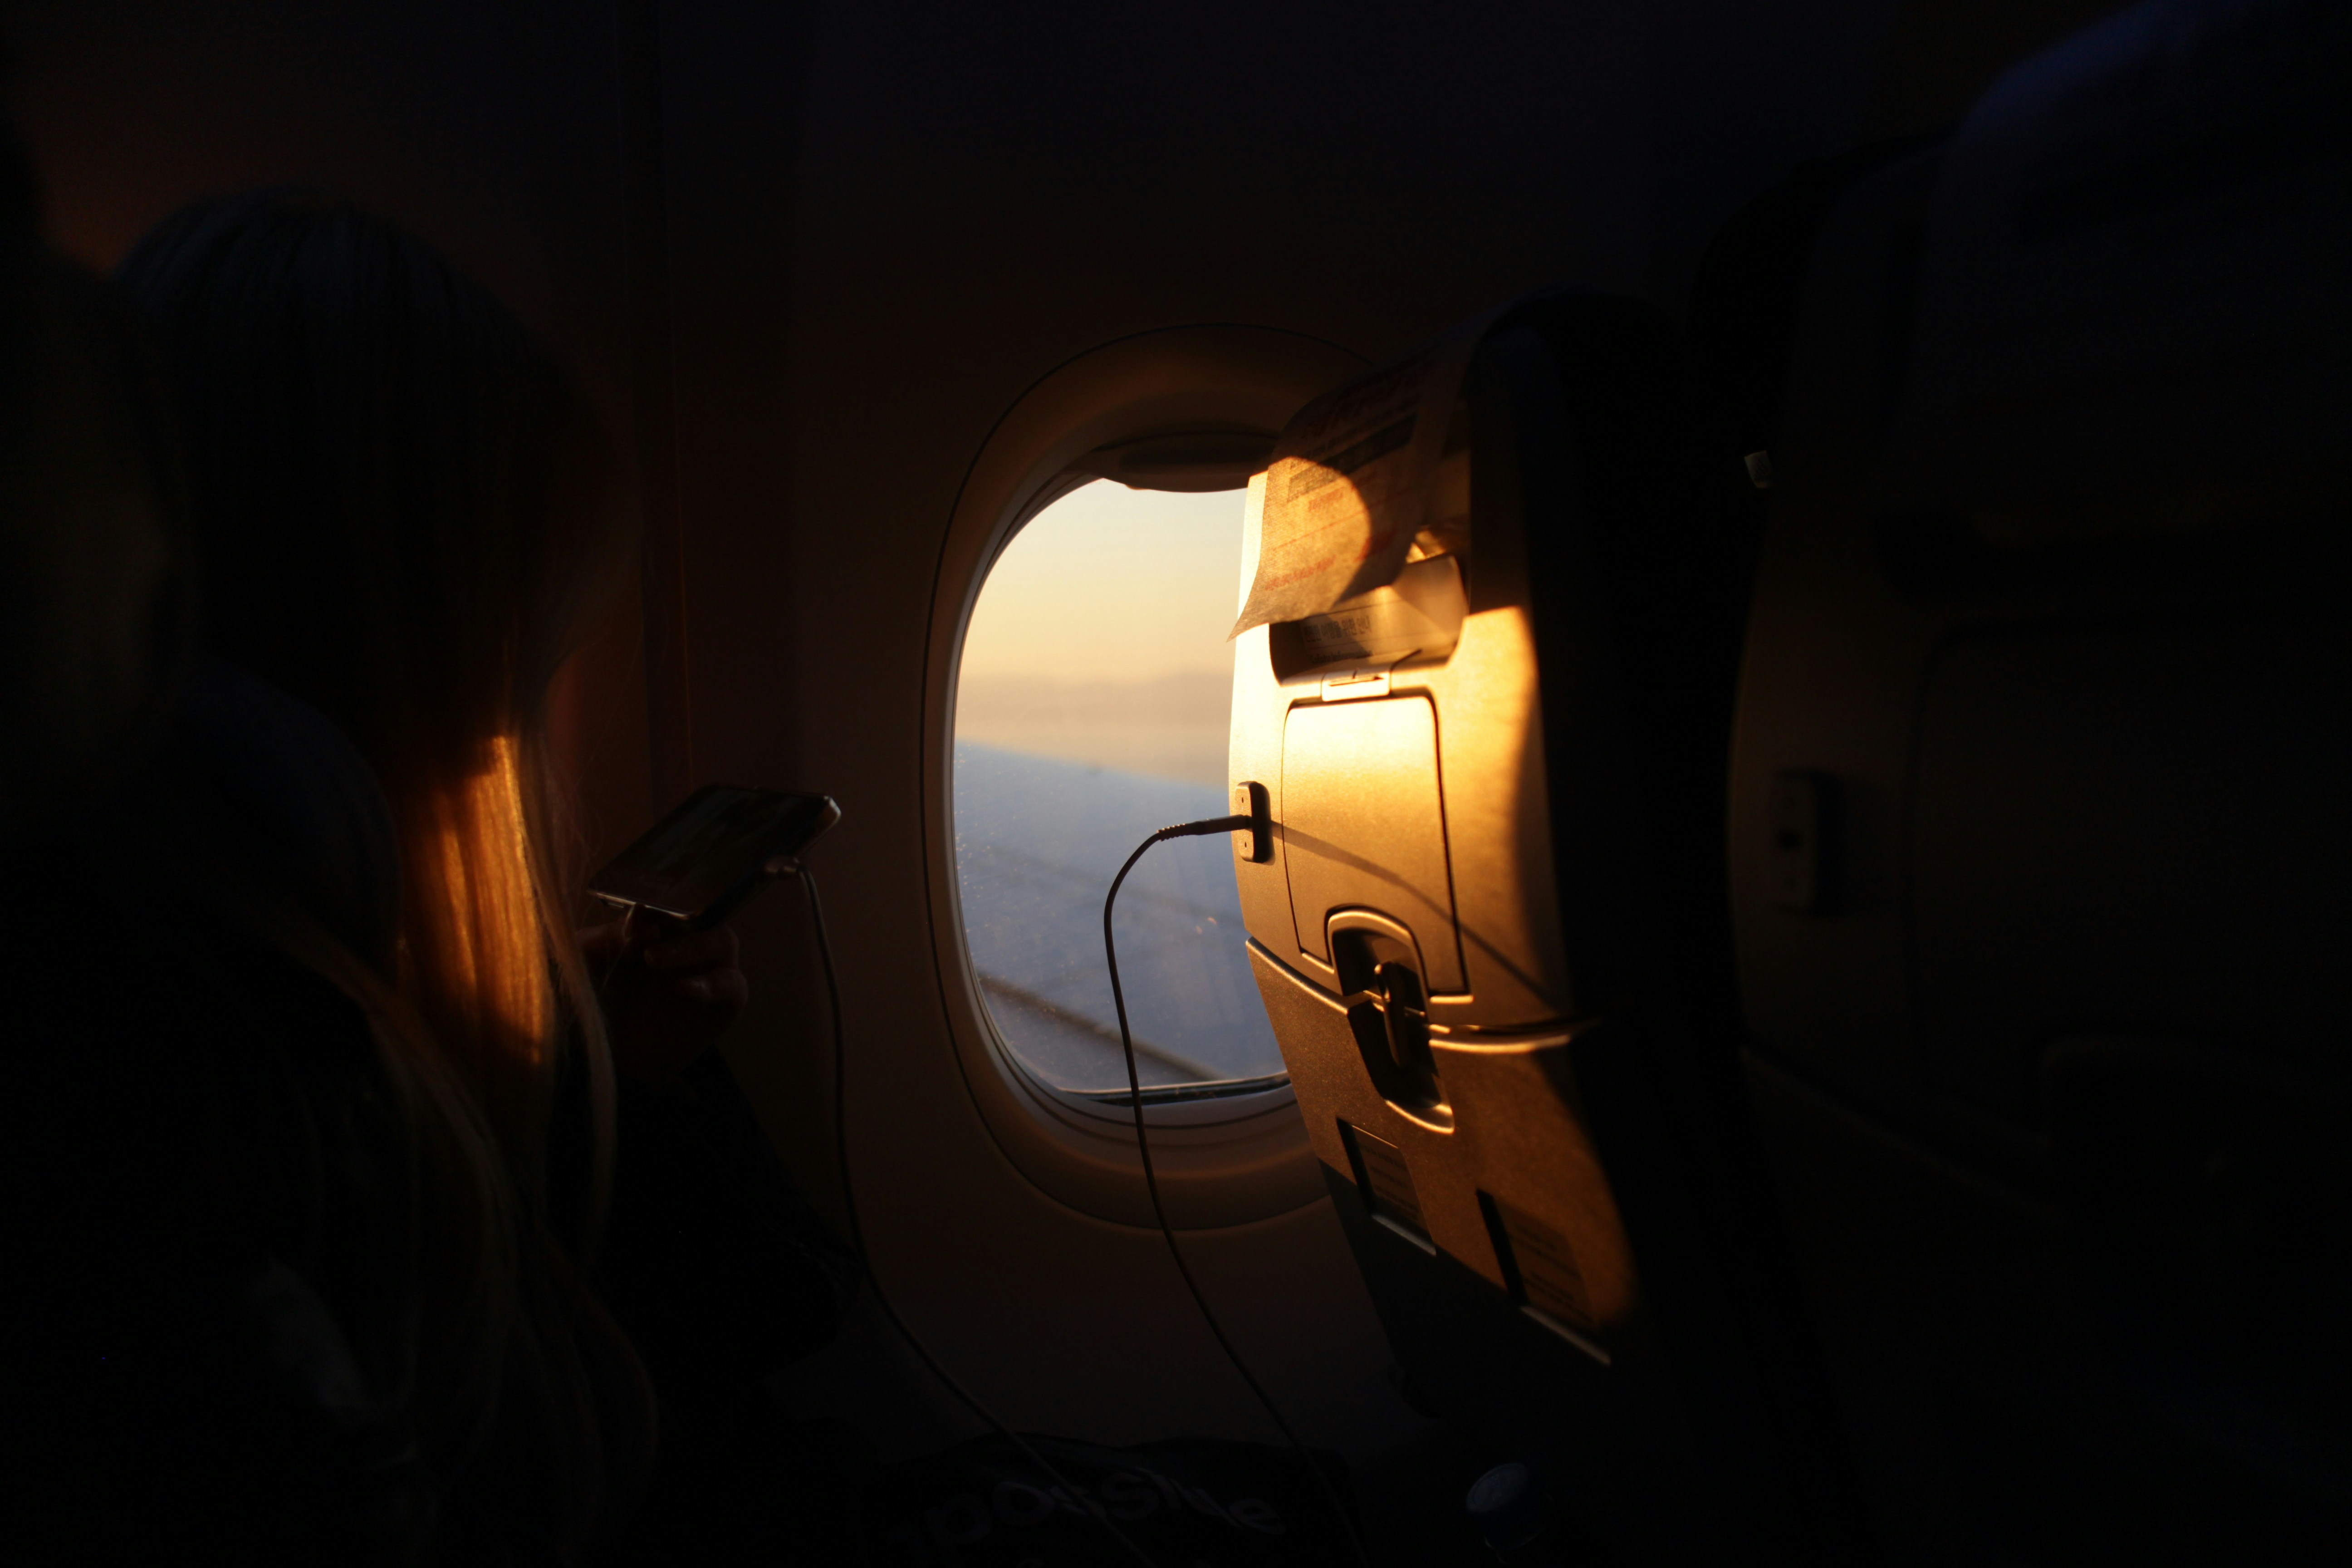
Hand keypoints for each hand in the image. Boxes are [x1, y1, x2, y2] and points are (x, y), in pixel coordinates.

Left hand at [579, 908, 748, 1086]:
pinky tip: (682, 989)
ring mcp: (707, 971)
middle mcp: (687, 942)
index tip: (630, 921)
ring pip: (723, 941)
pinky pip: (733, 985)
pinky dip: (712, 983)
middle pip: (702, 913)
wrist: (607, 1058)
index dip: (653, 904)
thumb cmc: (593, 1005)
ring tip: (653, 959)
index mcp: (655, 925)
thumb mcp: (583, 966)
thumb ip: (603, 939)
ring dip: (693, 946)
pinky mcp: (723, 1003)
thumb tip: (637, 923)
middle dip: (675, 920)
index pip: (666, 901)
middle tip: (643, 937)